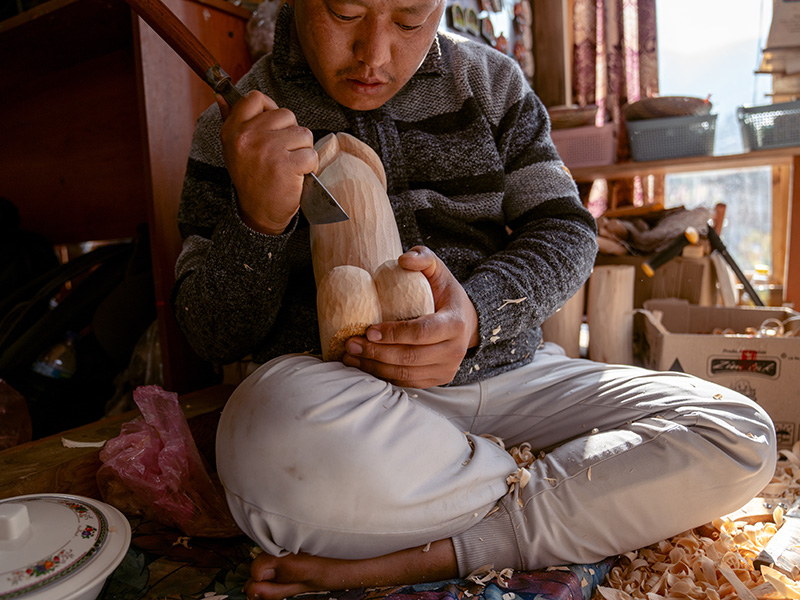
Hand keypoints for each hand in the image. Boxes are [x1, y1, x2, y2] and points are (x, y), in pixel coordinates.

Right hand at [217, 91, 317, 234]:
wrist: (259, 212)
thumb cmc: (251, 178)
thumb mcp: (233, 148)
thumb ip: (230, 119)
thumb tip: (220, 95)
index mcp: (233, 130)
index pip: (255, 98)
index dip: (271, 108)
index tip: (274, 126)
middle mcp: (248, 137)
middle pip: (287, 115)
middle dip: (292, 133)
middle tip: (283, 153)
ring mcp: (268, 150)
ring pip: (303, 133)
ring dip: (303, 150)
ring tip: (290, 165)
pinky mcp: (286, 165)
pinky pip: (311, 154)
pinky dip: (310, 166)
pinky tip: (298, 175)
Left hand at [342, 246, 479, 387]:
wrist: (467, 321)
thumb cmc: (445, 293)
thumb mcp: (438, 270)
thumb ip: (423, 257)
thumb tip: (403, 259)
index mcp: (455, 323)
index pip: (422, 332)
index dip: (394, 334)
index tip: (369, 330)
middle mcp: (454, 351)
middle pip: (410, 358)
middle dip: (376, 353)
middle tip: (351, 344)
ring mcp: (447, 369)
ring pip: (406, 375)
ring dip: (374, 368)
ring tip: (351, 356)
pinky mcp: (437, 380)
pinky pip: (407, 383)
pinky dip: (383, 377)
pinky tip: (364, 366)